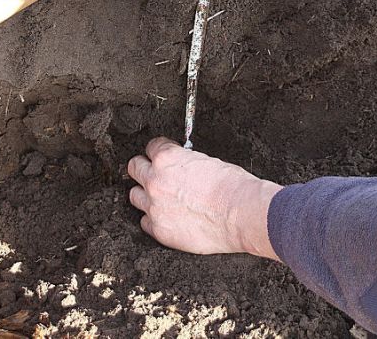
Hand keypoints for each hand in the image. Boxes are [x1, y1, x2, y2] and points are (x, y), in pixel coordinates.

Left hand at [128, 137, 281, 258]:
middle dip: (144, 168)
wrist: (241, 214)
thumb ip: (185, 161)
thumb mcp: (207, 160)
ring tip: (161, 198)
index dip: (160, 151)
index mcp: (167, 158)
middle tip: (156, 174)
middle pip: (134, 168)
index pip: (151, 147)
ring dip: (146, 194)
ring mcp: (154, 206)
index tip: (164, 156)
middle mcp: (155, 180)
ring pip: (135, 195)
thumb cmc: (231, 186)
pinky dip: (154, 218)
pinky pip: (145, 222)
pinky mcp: (159, 230)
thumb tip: (181, 166)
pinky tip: (168, 216)